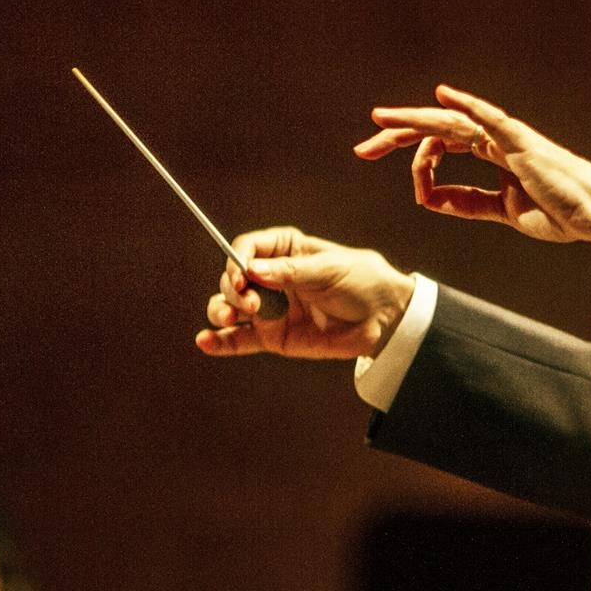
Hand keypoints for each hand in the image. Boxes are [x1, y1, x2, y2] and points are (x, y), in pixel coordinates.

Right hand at [195, 227, 415, 360]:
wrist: (385, 319)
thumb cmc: (362, 282)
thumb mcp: (329, 270)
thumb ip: (290, 273)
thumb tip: (252, 271)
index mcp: (286, 250)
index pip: (247, 248)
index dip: (237, 260)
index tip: (243, 275)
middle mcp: (272, 277)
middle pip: (233, 278)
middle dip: (233, 290)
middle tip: (251, 304)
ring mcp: (270, 308)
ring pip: (230, 308)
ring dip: (221, 312)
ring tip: (229, 319)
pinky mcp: (274, 336)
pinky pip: (240, 340)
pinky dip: (221, 342)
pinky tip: (205, 341)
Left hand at [353, 84, 590, 244]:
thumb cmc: (559, 211)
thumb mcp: (502, 211)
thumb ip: (468, 203)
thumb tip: (429, 198)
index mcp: (492, 155)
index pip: (440, 146)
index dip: (412, 158)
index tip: (399, 182)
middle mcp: (495, 140)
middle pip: (436, 131)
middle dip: (397, 138)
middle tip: (363, 149)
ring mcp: (507, 138)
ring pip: (452, 122)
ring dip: (413, 121)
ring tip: (379, 121)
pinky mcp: (521, 142)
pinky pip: (490, 118)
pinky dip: (466, 105)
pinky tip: (441, 97)